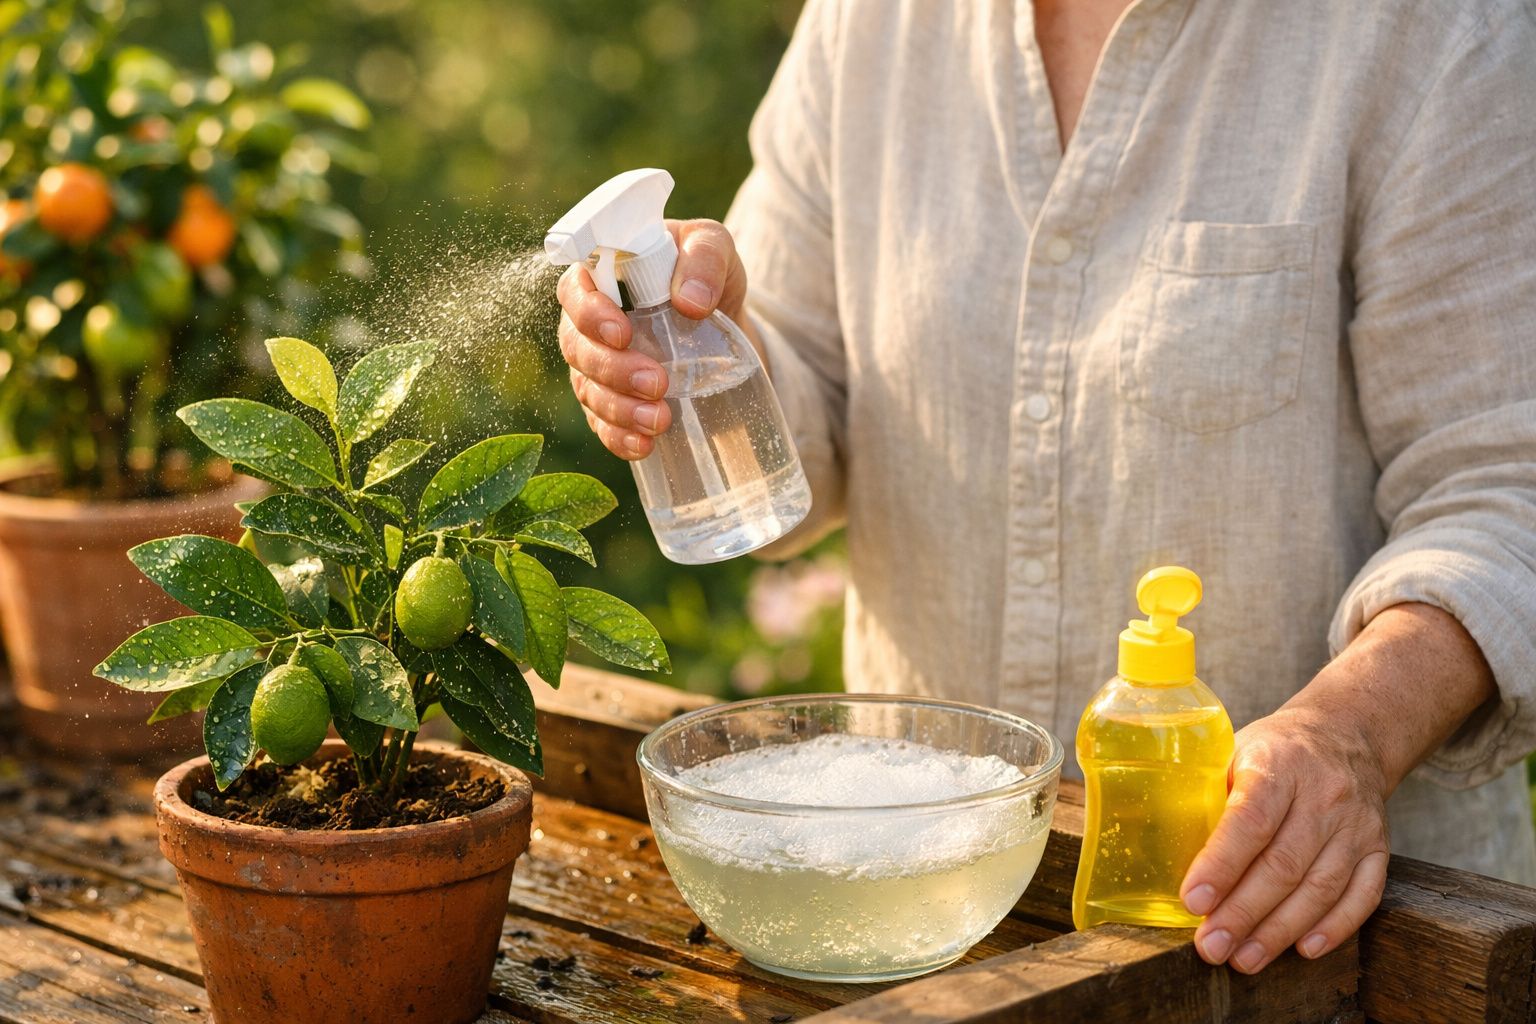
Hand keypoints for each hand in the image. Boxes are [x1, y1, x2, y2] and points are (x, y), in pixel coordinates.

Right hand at [556, 218, 749, 459]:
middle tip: (656, 382)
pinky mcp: (613, 399)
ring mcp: (598, 364)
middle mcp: (591, 321)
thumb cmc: (709, 277)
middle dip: (612, 369)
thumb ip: (705, 257)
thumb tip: (691, 301)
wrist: (727, 327)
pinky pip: (601, 423)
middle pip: (577, 346)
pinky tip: (643, 446)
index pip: (575, 289)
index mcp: (604, 274)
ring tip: (659, 419)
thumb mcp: (717, 249)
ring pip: (587, 388)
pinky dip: (618, 437)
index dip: (588, 313)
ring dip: (618, 409)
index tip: (621, 333)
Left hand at [1180, 702, 1389, 972]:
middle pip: (1283, 863)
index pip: (1249, 820)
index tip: (1193, 901)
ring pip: (1320, 886)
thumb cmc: (1274, 751)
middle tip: (1211, 946)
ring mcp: (1356, 824)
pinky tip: (1302, 949)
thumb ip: (1206, 794)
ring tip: (1245, 958)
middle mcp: (1322, 794)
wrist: (1345, 736)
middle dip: (1243, 912)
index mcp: (1278, 764)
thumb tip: (1150, 841)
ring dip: (1279, 930)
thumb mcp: (1233, 752)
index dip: (1221, 865)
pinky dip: (1334, 928)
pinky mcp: (1378, 848)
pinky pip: (1362, 894)